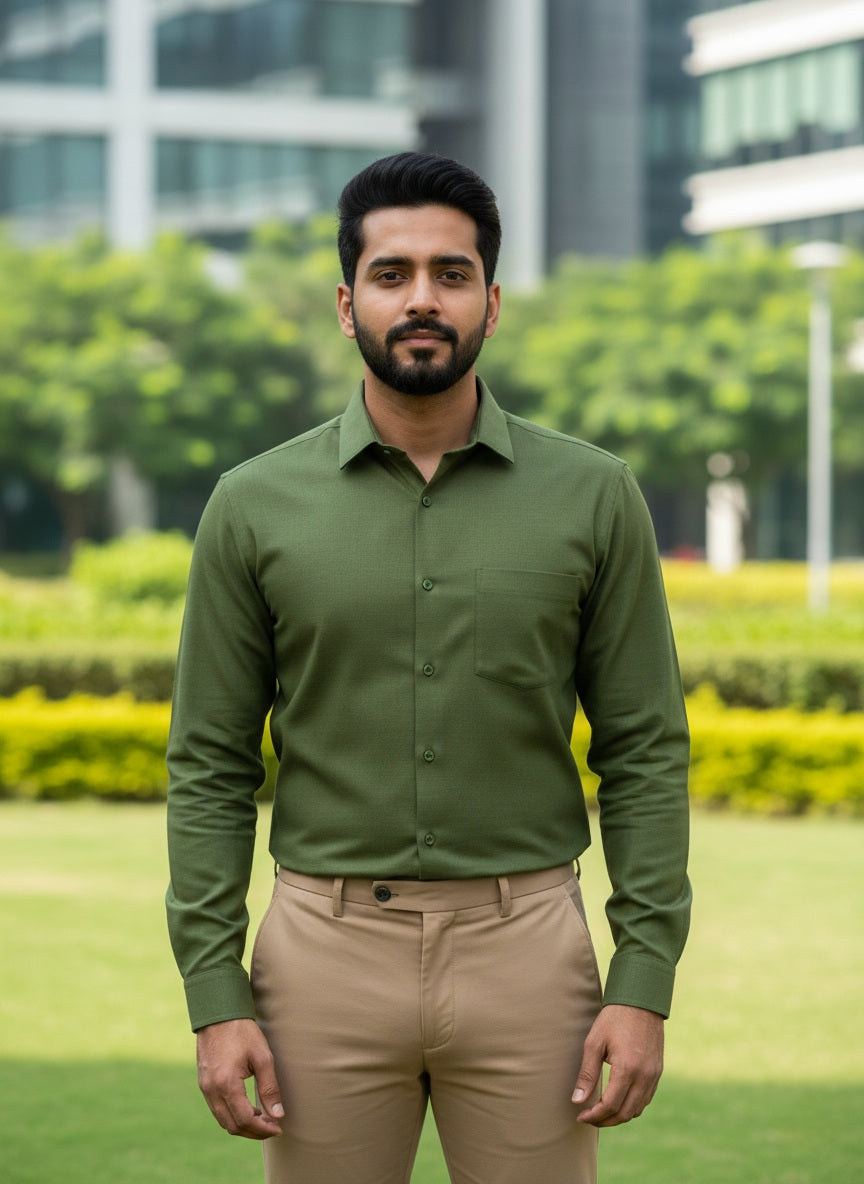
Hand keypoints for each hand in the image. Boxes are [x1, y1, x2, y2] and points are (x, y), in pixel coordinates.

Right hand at [196, 1018, 283, 1138]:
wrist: (218, 1014)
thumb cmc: (242, 1032)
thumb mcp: (262, 1057)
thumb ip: (270, 1088)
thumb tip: (278, 1114)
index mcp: (226, 1084)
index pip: (245, 1120)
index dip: (263, 1129)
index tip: (278, 1128)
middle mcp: (212, 1091)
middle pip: (232, 1126)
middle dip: (254, 1131)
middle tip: (272, 1127)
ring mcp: (205, 1089)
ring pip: (223, 1121)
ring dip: (243, 1125)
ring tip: (263, 1118)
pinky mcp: (203, 1084)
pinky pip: (217, 1110)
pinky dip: (233, 1115)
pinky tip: (248, 1108)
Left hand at [571, 1004, 663, 1126]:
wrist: (641, 1001)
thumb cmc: (614, 1019)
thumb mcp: (595, 1042)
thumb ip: (587, 1074)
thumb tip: (577, 1100)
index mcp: (627, 1069)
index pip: (610, 1105)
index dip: (594, 1115)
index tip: (581, 1116)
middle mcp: (644, 1076)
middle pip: (625, 1113)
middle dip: (605, 1120)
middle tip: (589, 1118)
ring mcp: (654, 1076)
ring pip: (637, 1109)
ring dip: (619, 1116)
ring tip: (601, 1112)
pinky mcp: (658, 1072)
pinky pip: (645, 1099)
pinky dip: (631, 1106)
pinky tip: (618, 1100)